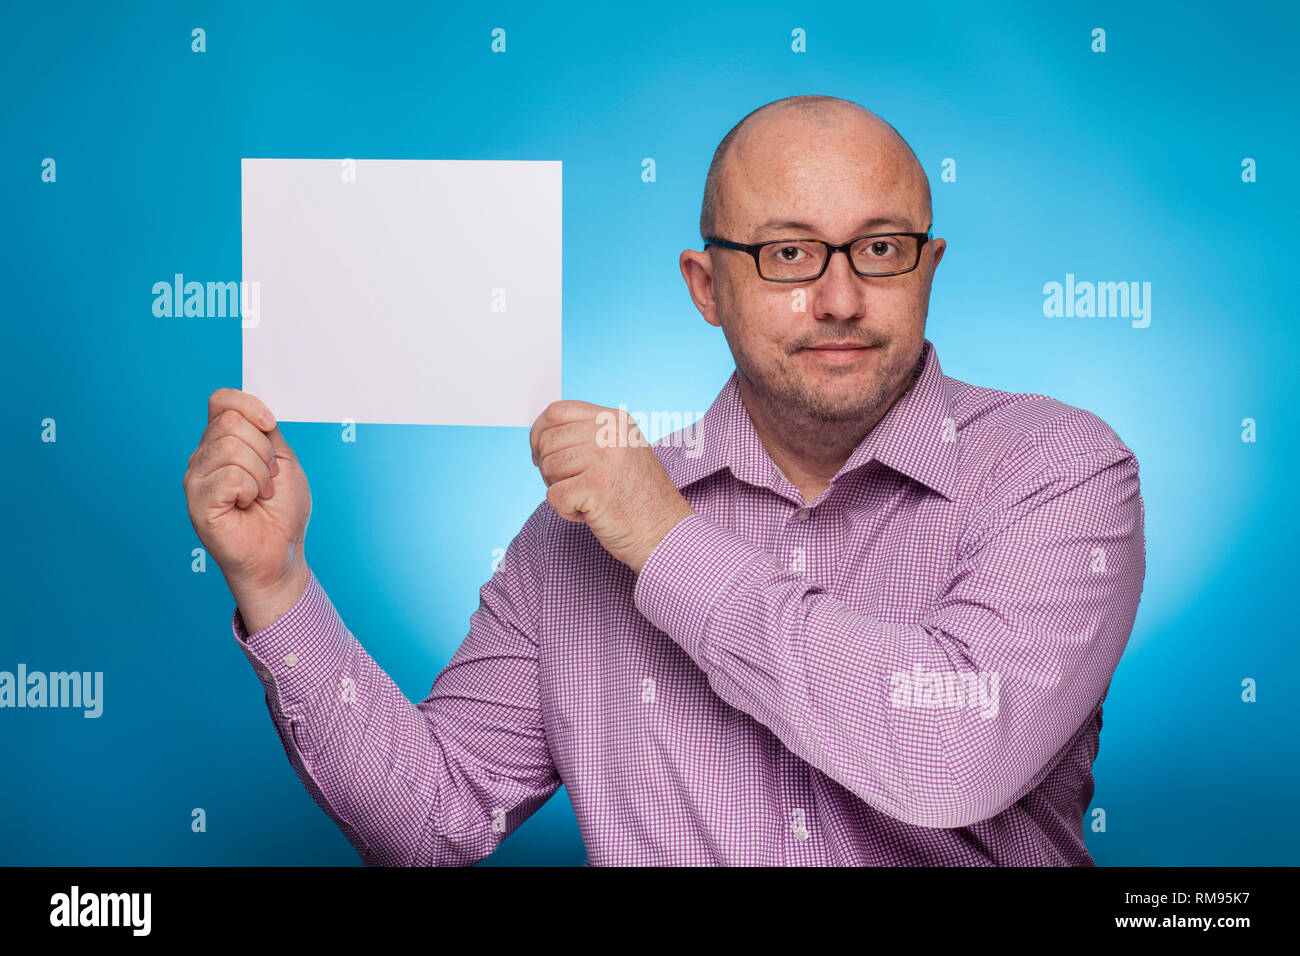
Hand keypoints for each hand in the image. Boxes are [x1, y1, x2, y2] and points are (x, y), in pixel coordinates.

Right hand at [182, 388, 311, 630]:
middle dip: (264, 450)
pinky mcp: (197, 501)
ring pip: (231, 447)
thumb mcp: (283, 460)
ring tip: (259, 495)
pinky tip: (246, 506)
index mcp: (223, 442)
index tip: (270, 426)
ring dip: (260, 474)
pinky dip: (250, 490)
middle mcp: (204, 457)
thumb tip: (255, 410)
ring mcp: (196, 478)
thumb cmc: (282, 511)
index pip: (222, 401)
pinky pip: (229, 476)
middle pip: (230, 422)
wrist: (281, 551)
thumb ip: (266, 432)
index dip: (249, 406)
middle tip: (269, 479)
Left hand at [530, 401, 694, 572]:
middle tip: (572, 487)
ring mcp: (604, 458)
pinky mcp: (596, 487)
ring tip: (587, 500)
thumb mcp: (620, 451)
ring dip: (560, 490)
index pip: (557, 411)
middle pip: (548, 440)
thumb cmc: (639, 498)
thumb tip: (541, 434)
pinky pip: (553, 496)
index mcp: (615, 420)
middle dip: (549, 468)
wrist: (666, 533)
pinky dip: (565, 511)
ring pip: (548, 467)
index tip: (541, 456)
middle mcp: (610, 433)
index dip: (540, 433)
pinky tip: (590, 514)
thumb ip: (588, 436)